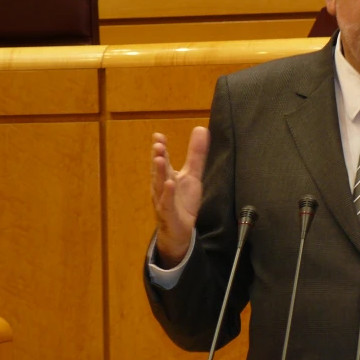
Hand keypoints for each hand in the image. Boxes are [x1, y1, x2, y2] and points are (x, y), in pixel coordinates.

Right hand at [151, 126, 208, 266]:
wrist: (179, 231)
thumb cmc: (182, 201)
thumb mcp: (193, 175)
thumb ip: (196, 154)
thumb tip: (201, 128)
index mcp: (167, 176)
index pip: (162, 160)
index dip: (160, 148)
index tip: (158, 135)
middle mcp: (161, 187)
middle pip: (159, 170)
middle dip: (157, 157)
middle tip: (157, 144)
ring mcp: (163, 201)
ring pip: (159, 186)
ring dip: (159, 173)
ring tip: (159, 160)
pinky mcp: (168, 214)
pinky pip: (166, 204)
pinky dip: (167, 194)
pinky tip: (169, 184)